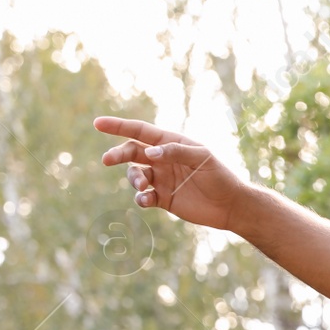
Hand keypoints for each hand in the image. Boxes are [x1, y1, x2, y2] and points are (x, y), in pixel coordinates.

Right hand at [94, 117, 248, 230]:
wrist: (232, 206)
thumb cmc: (221, 177)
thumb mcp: (202, 158)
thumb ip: (176, 152)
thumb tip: (150, 152)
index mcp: (171, 144)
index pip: (140, 132)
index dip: (118, 127)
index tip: (97, 124)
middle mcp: (163, 160)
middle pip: (132, 152)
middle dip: (118, 154)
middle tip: (107, 159)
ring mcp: (162, 179)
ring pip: (135, 175)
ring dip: (133, 178)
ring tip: (142, 184)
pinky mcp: (163, 199)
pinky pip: (143, 197)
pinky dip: (140, 198)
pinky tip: (146, 200)